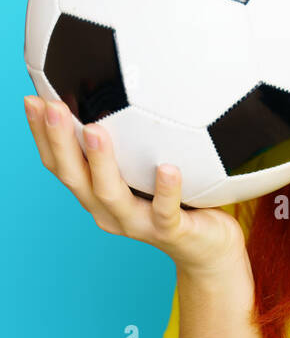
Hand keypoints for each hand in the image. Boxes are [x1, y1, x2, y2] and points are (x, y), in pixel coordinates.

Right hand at [23, 95, 246, 276]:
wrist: (208, 250)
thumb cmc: (177, 201)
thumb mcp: (147, 169)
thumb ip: (132, 140)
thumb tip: (123, 87)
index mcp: (96, 194)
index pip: (60, 164)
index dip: (42, 135)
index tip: (32, 99)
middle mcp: (109, 210)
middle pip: (74, 176)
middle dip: (59, 141)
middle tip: (52, 105)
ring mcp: (137, 223)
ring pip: (111, 193)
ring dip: (100, 160)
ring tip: (94, 130)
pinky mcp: (170, 232)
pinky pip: (166, 210)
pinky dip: (165, 189)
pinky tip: (168, 167)